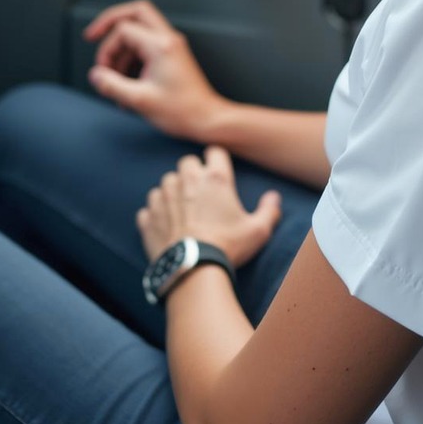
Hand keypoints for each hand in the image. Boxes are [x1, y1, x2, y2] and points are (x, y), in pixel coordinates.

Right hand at [84, 0, 225, 139]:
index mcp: (161, 45)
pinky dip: (131, 59)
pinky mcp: (171, 55)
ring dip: (121, 49)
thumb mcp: (140, 101)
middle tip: (92, 35)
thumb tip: (95, 75)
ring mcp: (171, 45)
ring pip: (138, 30)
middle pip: (136, 12)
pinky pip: (145, 46)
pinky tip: (126, 83)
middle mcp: (168, 39)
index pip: (124, 30)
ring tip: (113, 77)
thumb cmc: (181, 111)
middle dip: (111, 22)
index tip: (102, 70)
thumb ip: (112, 86)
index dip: (107, 48)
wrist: (207, 119)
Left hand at [137, 146, 281, 267]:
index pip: (215, 152)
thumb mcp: (258, 231)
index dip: (218, 160)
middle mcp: (187, 181)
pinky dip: (156, 212)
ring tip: (182, 209)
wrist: (193, 270)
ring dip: (173, 191)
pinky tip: (166, 225)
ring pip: (165, 182)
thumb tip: (274, 197)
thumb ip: (269, 210)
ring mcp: (164, 197)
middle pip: (187, 162)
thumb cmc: (228, 247)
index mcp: (215, 179)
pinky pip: (149, 206)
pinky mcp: (148, 216)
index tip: (220, 172)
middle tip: (201, 191)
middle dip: (193, 172)